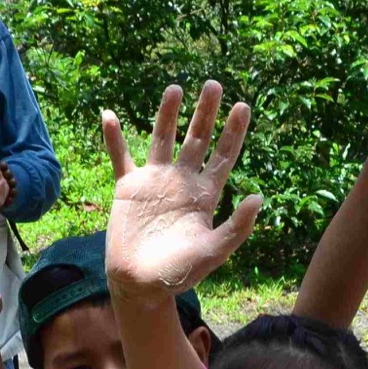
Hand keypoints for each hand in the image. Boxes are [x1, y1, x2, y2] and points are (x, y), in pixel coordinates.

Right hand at [103, 83, 261, 296]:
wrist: (141, 284)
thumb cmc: (180, 273)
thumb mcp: (214, 252)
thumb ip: (236, 228)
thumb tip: (258, 197)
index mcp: (205, 195)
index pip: (223, 156)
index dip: (233, 132)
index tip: (243, 106)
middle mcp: (181, 182)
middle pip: (197, 139)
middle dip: (205, 113)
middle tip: (213, 84)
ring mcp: (154, 181)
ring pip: (163, 139)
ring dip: (168, 114)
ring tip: (175, 88)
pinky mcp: (128, 188)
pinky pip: (120, 157)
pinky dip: (114, 137)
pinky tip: (109, 114)